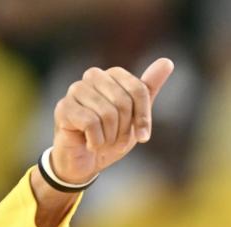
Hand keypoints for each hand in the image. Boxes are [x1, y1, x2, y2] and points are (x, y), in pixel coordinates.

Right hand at [49, 58, 174, 183]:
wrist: (85, 161)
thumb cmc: (110, 136)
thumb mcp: (135, 116)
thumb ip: (148, 89)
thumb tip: (167, 61)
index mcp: (112, 75)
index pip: (138, 90)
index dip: (143, 117)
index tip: (143, 136)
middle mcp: (92, 76)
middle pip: (123, 102)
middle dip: (125, 130)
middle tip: (117, 142)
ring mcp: (75, 90)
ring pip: (107, 113)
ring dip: (110, 138)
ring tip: (103, 143)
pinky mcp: (64, 108)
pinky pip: (91, 123)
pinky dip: (96, 142)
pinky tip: (90, 144)